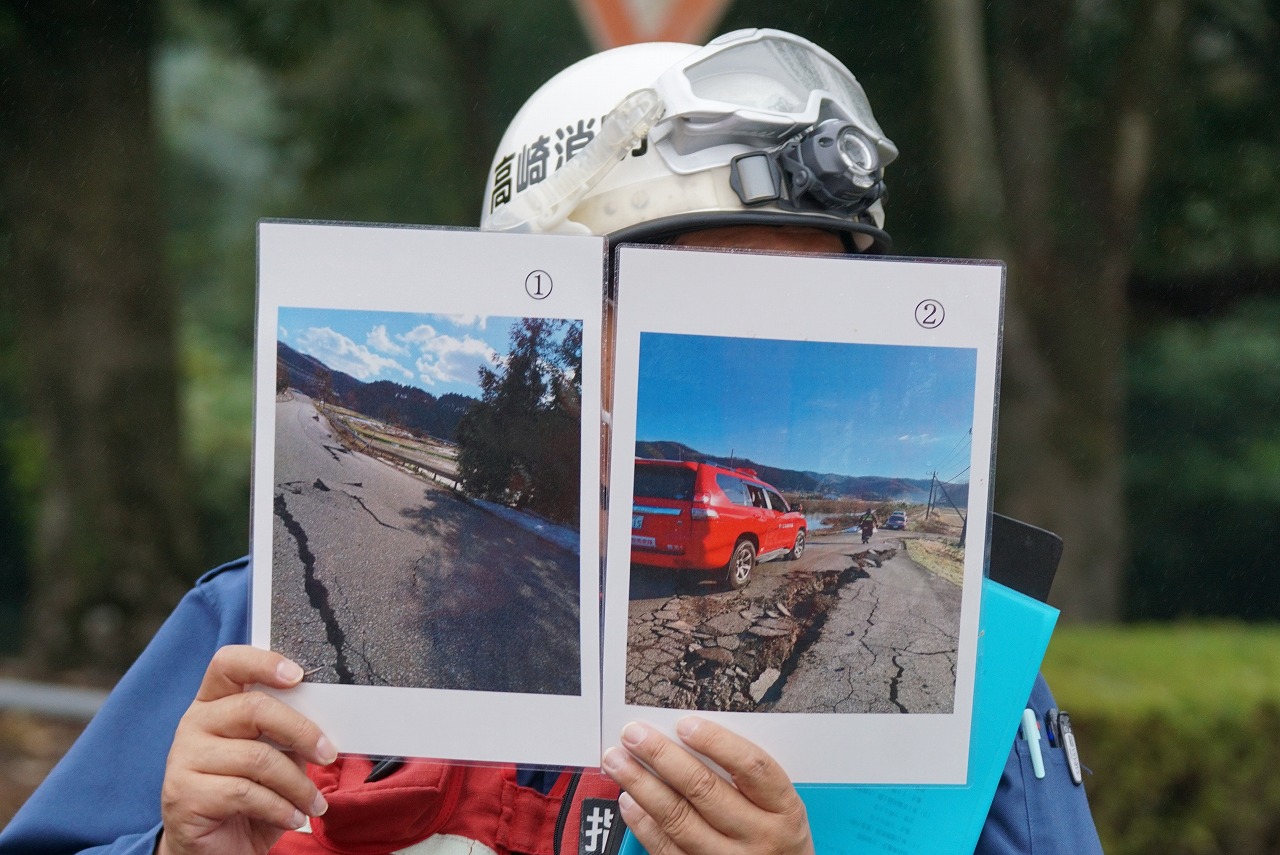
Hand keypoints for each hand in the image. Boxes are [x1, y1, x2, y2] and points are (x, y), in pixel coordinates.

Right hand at [157, 646, 337, 854]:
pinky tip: (292, 817)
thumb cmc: (248, 796)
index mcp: (214, 703)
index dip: (263, 662)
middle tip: (327, 754)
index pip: (229, 663)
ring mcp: (183, 758)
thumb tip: (323, 721)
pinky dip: (279, 808)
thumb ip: (286, 733)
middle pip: (254, 709)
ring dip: (297, 785)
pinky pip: (244, 793)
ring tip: (313, 803)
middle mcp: (194, 723)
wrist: (214, 849)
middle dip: (301, 731)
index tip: (298, 675)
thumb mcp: (273, 757)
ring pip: (257, 758)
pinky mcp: (183, 794)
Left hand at [601, 717, 812, 854]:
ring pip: (679, 819)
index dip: (718, 742)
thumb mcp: (778, 808)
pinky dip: (643, 824)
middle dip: (662, 757)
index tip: (685, 724)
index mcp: (784, 810)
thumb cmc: (775, 840)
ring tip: (618, 762)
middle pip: (705, 790)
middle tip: (634, 735)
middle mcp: (760, 837)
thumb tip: (687, 738)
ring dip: (642, 786)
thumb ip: (745, 778)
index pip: (752, 767)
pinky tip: (628, 800)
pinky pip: (666, 850)